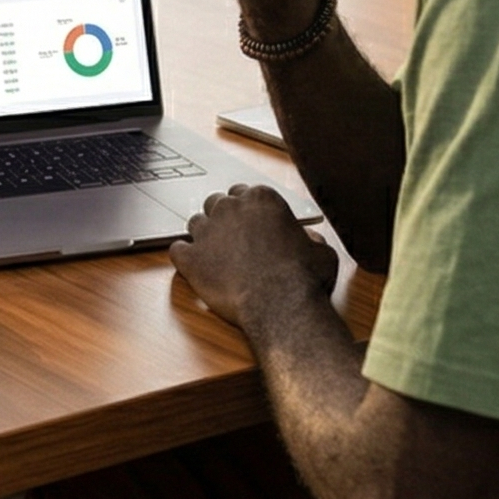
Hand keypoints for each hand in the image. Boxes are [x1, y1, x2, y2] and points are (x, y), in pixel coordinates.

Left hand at [168, 186, 337, 331]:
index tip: (249, 224)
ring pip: (195, 222)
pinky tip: (193, 266)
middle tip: (232, 239)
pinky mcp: (191, 258)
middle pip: (216, 202)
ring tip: (214, 255)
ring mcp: (207, 232)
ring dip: (203, 236)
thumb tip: (308, 239)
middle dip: (223, 218)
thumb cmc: (304, 279)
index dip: (246, 210)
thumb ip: (310, 238)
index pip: (243, 193)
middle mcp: (231, 208)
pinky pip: (177, 249)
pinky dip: (184, 257)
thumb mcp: (321, 251)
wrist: (281, 305)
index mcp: (261, 200)